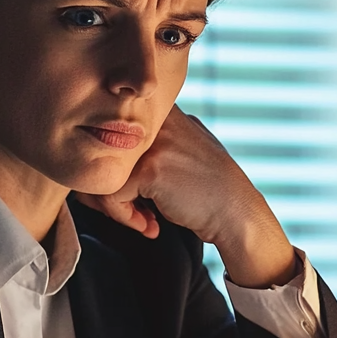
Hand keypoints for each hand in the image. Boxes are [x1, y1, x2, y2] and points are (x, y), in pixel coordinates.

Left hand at [77, 106, 298, 287]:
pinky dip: (125, 217)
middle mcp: (155, 120)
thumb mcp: (188, 144)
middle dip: (105, 188)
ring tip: (139, 220)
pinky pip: (112, 195)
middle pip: (100, 149)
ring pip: (102, 173)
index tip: (128, 192)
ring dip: (114, 205)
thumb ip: (158, 137)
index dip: (113, 165)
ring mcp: (152, 143)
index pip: (110, 129)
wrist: (237, 213)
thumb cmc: (209, 187)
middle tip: (125, 210)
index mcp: (162, 111)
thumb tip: (112, 144)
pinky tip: (150, 226)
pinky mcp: (149, 169)